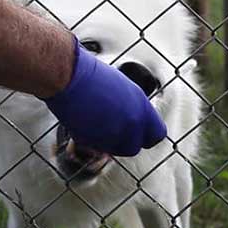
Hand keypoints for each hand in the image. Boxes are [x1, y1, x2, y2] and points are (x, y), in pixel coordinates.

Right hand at [42, 39, 166, 156]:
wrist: (69, 77)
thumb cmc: (93, 76)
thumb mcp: (125, 88)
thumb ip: (134, 108)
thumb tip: (134, 119)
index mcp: (142, 109)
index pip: (157, 135)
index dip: (146, 135)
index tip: (138, 131)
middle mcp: (131, 125)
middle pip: (135, 147)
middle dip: (125, 141)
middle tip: (114, 128)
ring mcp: (112, 135)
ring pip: (115, 150)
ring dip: (109, 142)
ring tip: (98, 123)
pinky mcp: (93, 142)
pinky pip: (96, 148)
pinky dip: (93, 141)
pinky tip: (87, 123)